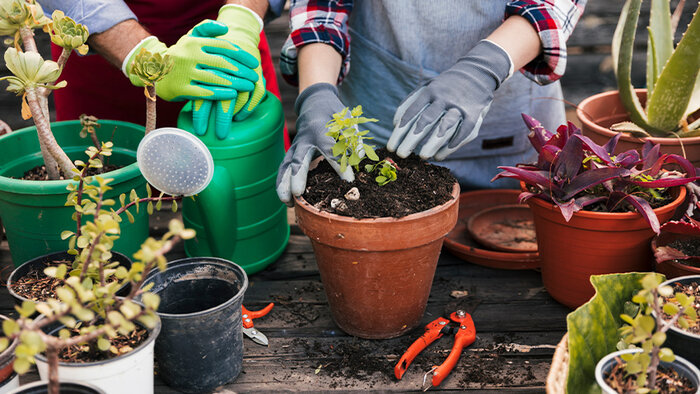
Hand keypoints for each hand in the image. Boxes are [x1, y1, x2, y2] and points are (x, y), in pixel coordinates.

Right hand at [191, 5, 265, 139]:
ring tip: (249, 86)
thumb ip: (207, 28)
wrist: (154, 71)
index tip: (254, 63)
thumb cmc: (180, 54)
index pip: (224, 47)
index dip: (242, 55)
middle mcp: (190, 56)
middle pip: (223, 63)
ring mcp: (185, 73)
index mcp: (195, 42)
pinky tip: (234, 95)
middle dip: (243, 71)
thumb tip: (226, 29)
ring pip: (216, 78)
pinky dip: (221, 94)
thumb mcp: (190, 37)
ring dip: (237, 83)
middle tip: (255, 76)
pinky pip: (206, 92)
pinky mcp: (182, 89)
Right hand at [276, 83, 353, 205]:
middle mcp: (304, 138)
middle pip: (299, 158)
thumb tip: (360, 157)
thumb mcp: (348, 122)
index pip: (330, 150)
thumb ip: (354, 139)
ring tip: (288, 202)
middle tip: (298, 193)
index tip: (349, 181)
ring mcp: (296, 146)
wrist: (315, 104)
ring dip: (284, 184)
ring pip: (286, 165)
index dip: (339, 165)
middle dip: (297, 175)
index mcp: (321, 129)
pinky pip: (283, 168)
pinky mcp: (292, 153)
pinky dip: (282, 183)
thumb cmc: (335, 115)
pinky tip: (286, 200)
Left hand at [388, 40, 511, 160]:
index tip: (391, 145)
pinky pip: (463, 132)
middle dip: (411, 139)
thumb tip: (396, 123)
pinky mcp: (474, 114)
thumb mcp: (427, 86)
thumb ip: (411, 102)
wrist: (477, 72)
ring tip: (422, 156)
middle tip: (401, 154)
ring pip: (445, 126)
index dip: (400, 130)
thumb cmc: (445, 86)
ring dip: (433, 142)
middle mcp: (444, 98)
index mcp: (429, 91)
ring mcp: (459, 106)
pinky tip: (441, 155)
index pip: (411, 112)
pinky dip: (453, 144)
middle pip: (425, 120)